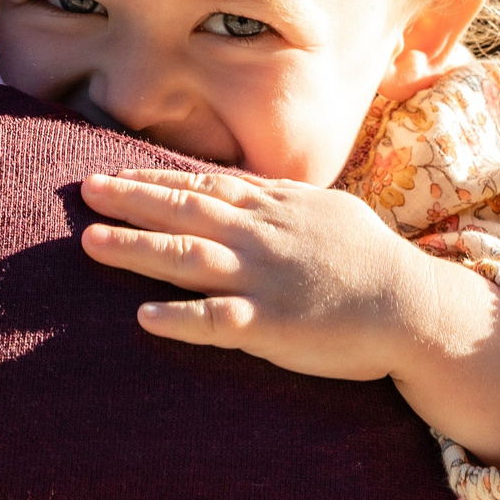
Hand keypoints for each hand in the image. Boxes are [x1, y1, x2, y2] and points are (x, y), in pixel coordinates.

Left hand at [77, 167, 431, 381]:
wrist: (415, 306)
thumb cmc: (372, 259)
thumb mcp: (326, 209)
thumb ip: (279, 198)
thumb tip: (243, 184)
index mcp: (273, 209)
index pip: (203, 186)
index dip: (154, 179)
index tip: (112, 174)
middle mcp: (260, 236)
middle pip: (185, 210)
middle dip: (131, 199)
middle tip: (84, 190)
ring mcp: (263, 279)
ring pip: (188, 257)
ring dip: (136, 247)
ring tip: (90, 243)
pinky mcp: (271, 325)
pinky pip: (217, 322)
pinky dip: (179, 318)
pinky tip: (143, 317)